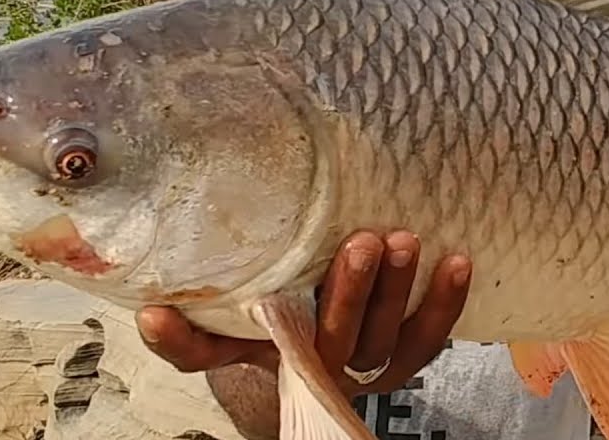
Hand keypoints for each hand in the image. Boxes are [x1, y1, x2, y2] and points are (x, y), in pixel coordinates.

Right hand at [135, 230, 472, 397]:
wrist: (317, 338)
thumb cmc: (274, 302)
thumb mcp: (238, 293)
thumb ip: (207, 276)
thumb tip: (152, 255)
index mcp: (252, 349)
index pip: (203, 353)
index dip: (180, 337)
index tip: (157, 312)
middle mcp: (303, 364)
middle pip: (324, 341)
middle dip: (345, 295)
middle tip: (360, 244)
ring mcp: (354, 367)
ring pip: (377, 341)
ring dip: (394, 293)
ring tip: (403, 241)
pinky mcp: (396, 361)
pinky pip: (423, 341)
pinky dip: (442, 305)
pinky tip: (456, 261)